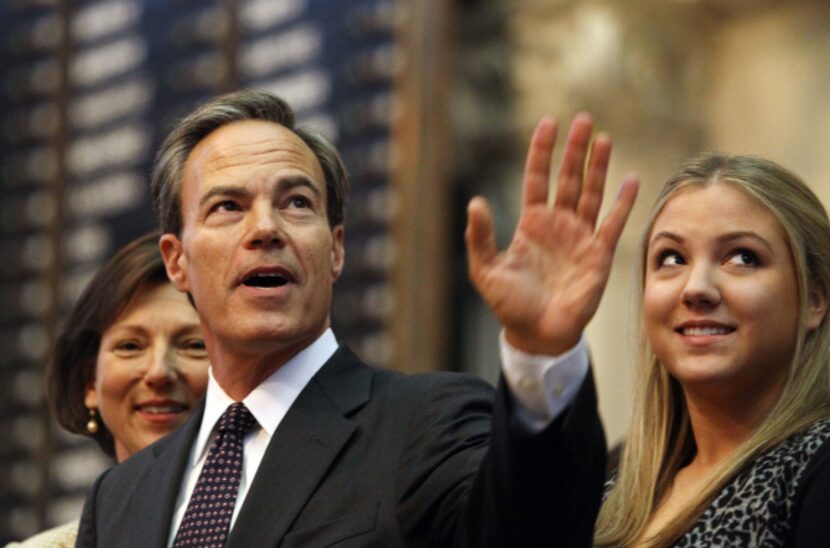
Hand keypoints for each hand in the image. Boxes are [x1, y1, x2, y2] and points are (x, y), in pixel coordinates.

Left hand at [466, 114, 638, 355]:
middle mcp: (557, 225)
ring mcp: (580, 237)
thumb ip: (479, 237)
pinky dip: (623, 202)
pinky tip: (631, 179)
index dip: (542, 152)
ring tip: (603, 137)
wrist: (537, 334)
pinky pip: (613, 223)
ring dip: (598, 166)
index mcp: (531, 224)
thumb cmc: (509, 305)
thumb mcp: (485, 271)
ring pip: (591, 193)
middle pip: (567, 178)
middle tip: (582, 119)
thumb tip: (475, 202)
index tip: (547, 123)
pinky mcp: (598, 255)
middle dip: (574, 149)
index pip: (537, 179)